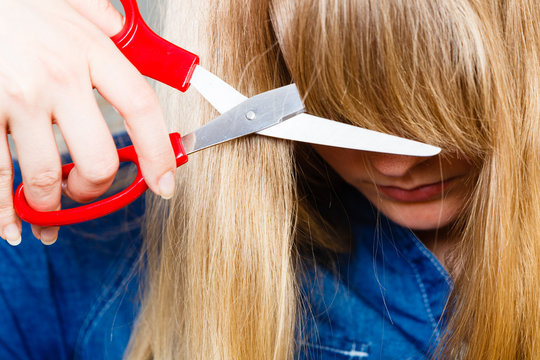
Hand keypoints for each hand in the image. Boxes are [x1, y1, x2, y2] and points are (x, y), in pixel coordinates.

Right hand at [0, 0, 175, 244]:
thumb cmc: (13, 2)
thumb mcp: (68, 0)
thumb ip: (106, 23)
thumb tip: (136, 44)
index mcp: (89, 50)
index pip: (141, 110)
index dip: (158, 155)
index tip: (165, 185)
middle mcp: (57, 78)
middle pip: (97, 161)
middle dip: (94, 188)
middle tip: (85, 188)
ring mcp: (17, 99)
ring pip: (46, 178)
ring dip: (51, 205)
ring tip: (50, 205)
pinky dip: (4, 212)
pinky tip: (13, 226)